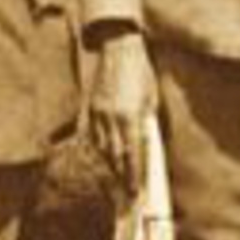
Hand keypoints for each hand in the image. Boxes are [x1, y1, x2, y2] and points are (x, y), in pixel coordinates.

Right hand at [87, 30, 157, 196]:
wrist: (119, 48)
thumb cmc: (141, 72)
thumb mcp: (150, 99)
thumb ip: (146, 124)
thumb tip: (145, 146)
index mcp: (129, 116)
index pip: (132, 154)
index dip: (134, 176)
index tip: (135, 191)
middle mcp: (111, 118)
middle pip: (114, 156)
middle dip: (121, 175)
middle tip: (127, 191)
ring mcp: (97, 113)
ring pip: (101, 147)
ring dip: (109, 163)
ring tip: (117, 175)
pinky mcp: (89, 106)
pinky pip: (91, 134)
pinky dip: (98, 147)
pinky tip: (104, 154)